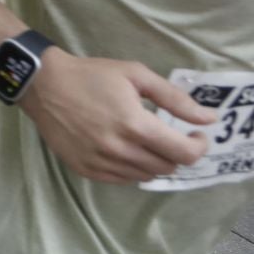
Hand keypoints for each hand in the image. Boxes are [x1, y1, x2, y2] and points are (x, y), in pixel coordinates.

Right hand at [19, 50, 211, 183]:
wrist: (43, 84)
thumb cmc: (91, 75)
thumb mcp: (135, 75)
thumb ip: (175, 99)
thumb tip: (209, 119)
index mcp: (136, 125)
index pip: (184, 153)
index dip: (198, 146)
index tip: (196, 135)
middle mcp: (120, 150)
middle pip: (167, 167)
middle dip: (175, 152)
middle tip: (167, 134)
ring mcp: (101, 163)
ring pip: (146, 175)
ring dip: (153, 160)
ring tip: (143, 140)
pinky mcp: (86, 170)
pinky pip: (123, 179)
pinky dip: (131, 167)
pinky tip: (123, 147)